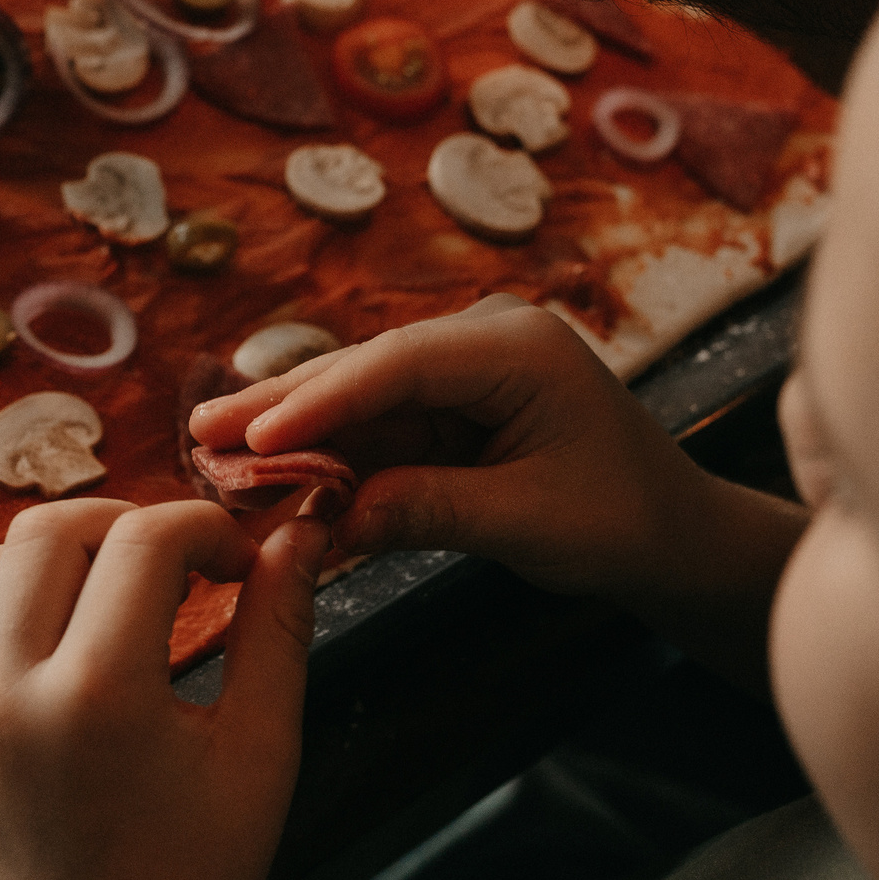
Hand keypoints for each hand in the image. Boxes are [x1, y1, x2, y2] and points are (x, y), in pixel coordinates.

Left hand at [0, 497, 328, 879]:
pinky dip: (22, 593)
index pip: (144, 541)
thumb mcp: (261, 750)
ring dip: (67, 550)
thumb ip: (278, 629)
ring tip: (129, 590)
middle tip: (187, 565)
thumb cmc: (201, 876)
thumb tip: (302, 533)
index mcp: (99, 696)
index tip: (243, 564)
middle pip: (53, 527)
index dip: (207, 528)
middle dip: (132, 523)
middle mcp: (16, 691)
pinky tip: (80, 627)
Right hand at [189, 296, 796, 612]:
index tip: (255, 432)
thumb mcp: (528, 522)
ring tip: (214, 450)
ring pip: (363, 399)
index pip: (400, 365)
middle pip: (367, 371)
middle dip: (284, 406)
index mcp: (517, 348)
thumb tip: (332, 518)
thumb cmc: (622, 524)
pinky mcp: (455, 405)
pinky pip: (382, 427)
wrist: (676, 539)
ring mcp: (467, 370)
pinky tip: (271, 469)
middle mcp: (486, 340)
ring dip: (295, 430)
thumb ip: (428, 509)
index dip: (321, 399)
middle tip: (202, 431)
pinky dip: (330, 453)